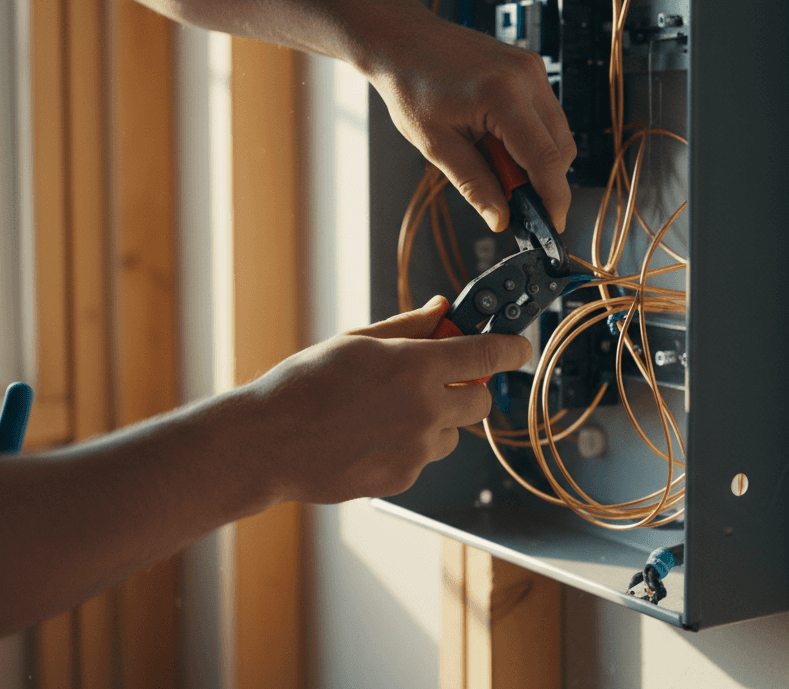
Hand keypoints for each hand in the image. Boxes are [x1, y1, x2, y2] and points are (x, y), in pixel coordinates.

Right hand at [239, 297, 530, 503]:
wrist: (269, 442)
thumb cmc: (305, 385)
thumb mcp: (357, 342)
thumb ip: (408, 326)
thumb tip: (442, 310)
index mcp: (417, 366)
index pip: (487, 355)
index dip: (511, 349)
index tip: (519, 347)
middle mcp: (426, 409)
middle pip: (481, 401)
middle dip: (470, 388)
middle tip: (442, 380)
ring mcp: (417, 449)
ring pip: (452, 433)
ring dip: (437, 419)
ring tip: (388, 411)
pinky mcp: (403, 478)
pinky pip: (423, 457)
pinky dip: (410, 445)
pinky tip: (370, 436)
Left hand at [359, 0, 574, 232]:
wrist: (402, 40)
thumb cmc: (411, 85)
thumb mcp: (436, 145)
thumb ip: (473, 184)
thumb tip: (500, 218)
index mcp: (502, 95)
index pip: (546, 159)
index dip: (553, 197)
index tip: (551, 224)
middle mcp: (526, 77)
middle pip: (561, 148)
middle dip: (545, 181)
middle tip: (511, 198)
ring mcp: (531, 68)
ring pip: (559, 132)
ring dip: (538, 160)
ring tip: (494, 162)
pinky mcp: (530, 67)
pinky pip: (547, 114)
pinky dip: (533, 138)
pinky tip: (499, 142)